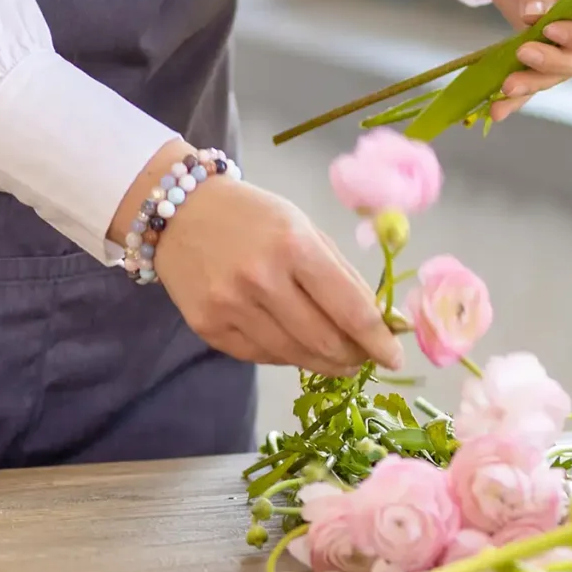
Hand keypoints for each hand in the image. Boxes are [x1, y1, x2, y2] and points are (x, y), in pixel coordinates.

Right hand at [112, 148, 402, 371]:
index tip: (393, 357)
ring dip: (323, 362)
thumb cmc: (251, 215)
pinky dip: (286, 355)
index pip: (350, 309)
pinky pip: (260, 356)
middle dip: (353, 356)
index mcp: (294, 245)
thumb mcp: (303, 228)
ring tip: (334, 355)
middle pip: (324, 341)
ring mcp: (230, 306)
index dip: (378, 341)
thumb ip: (343, 275)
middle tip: (363, 357)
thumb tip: (385, 323)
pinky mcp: (208, 327)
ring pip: (294, 356)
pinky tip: (293, 343)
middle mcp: (260, 278)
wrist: (177, 210)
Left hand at [453, 0, 571, 123]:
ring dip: (537, 84)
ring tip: (504, 89)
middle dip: (559, 64)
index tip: (552, 30)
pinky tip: (496, 110)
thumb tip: (535, 18)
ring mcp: (568, 33)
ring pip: (564, 72)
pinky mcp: (540, 42)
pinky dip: (519, 94)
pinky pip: (536, 74)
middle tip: (523, 54)